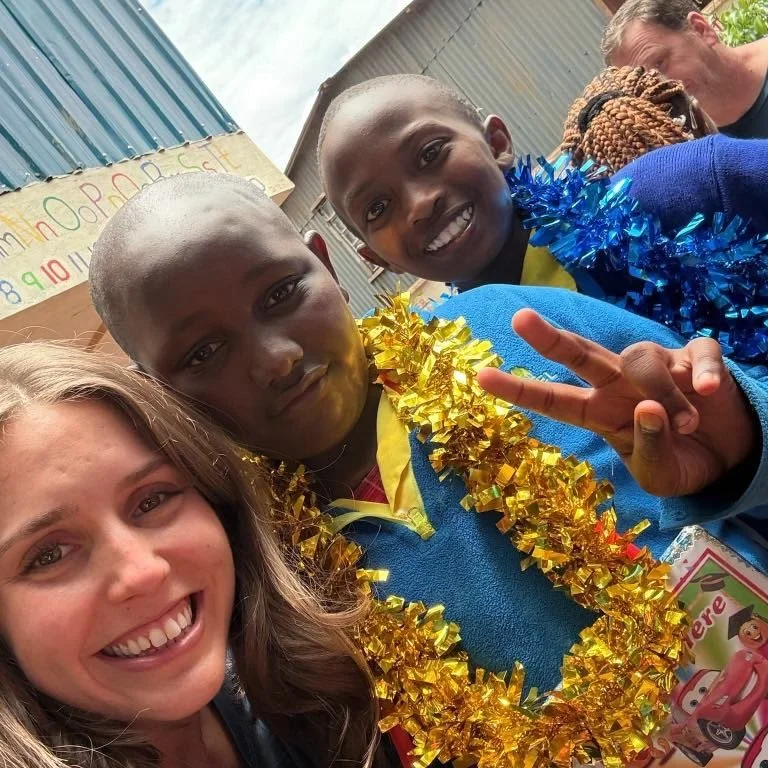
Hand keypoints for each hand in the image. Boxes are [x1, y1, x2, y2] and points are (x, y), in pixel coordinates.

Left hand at [476, 309, 756, 497]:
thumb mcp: (660, 475)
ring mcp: (656, 365)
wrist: (730, 457)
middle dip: (548, 338)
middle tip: (519, 319)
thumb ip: (648, 448)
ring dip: (663, 392)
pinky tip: (707, 391)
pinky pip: (696, 351)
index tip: (480, 377)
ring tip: (689, 424)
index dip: (519, 389)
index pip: (553, 400)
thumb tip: (647, 408)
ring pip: (640, 358)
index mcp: (600, 413)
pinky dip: (701, 370)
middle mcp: (619, 384)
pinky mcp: (695, 357)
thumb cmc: (680, 463)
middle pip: (578, 354)